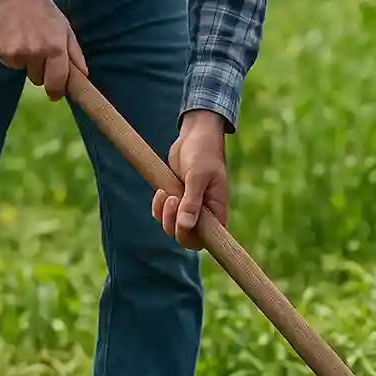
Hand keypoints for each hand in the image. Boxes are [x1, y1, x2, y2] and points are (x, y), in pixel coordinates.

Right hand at [0, 0, 86, 100]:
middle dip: (42, 71)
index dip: (57, 91)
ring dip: (27, 63)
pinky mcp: (2, 52)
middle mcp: (37, 52)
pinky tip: (15, 38)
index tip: (55, 94)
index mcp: (56, 48)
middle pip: (39, 80)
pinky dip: (14, 56)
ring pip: (25, 72)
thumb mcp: (65, 29)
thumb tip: (84, 75)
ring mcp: (18, 53)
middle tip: (39, 51)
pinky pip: (11, 65)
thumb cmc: (44, 12)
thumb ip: (75, 54)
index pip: (58, 82)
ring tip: (27, 41)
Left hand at [153, 110, 228, 249]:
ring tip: (167, 192)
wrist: (194, 135)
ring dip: (164, 214)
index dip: (193, 240)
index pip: (207, 240)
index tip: (183, 226)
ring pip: (171, 227)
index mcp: (217, 211)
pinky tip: (161, 191)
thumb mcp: (198, 176)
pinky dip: (158, 207)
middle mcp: (204, 214)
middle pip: (186, 237)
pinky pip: (162, 215)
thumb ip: (192, 202)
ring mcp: (188, 208)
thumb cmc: (203, 153)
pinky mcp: (175, 201)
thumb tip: (185, 226)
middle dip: (173, 223)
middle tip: (173, 199)